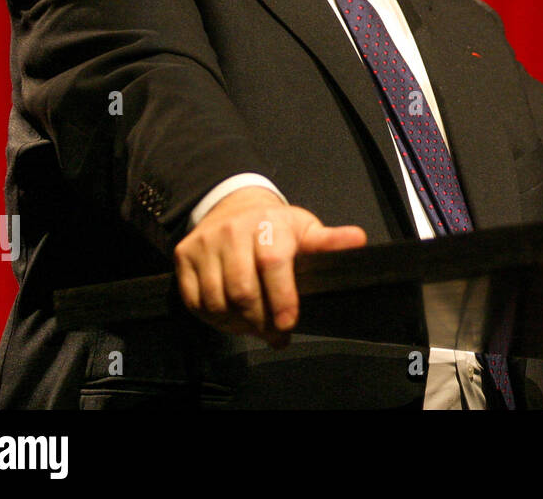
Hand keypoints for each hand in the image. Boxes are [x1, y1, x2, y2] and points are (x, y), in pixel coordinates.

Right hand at [173, 187, 365, 347]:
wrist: (234, 208)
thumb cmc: (276, 227)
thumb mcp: (305, 229)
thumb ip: (329, 241)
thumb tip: (358, 241)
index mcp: (269, 224)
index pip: (273, 263)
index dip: (281, 298)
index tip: (288, 324)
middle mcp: (234, 231)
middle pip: (242, 290)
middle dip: (260, 320)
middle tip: (275, 334)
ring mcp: (205, 243)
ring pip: (216, 300)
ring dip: (236, 324)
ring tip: (254, 326)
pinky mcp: (184, 255)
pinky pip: (194, 300)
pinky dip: (213, 318)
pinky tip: (230, 318)